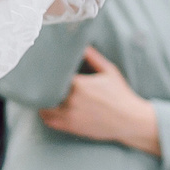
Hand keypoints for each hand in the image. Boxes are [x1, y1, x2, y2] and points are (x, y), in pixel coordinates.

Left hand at [39, 49, 160, 154]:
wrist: (130, 121)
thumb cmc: (120, 94)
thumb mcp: (109, 70)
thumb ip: (92, 55)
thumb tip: (79, 42)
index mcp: (79, 84)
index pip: (52, 74)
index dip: (46, 70)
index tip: (43, 66)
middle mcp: (71, 100)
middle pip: (45, 89)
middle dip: (42, 83)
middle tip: (39, 77)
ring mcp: (69, 115)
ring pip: (43, 106)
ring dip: (42, 99)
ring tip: (42, 91)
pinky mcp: (70, 127)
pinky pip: (48, 120)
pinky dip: (45, 113)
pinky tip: (48, 106)